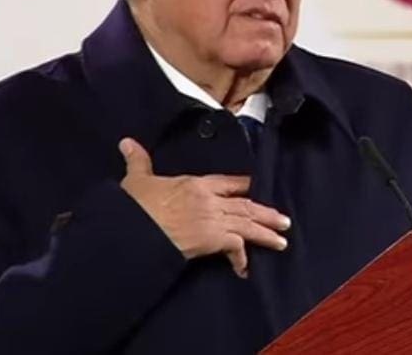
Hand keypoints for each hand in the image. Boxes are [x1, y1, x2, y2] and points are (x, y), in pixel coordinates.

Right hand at [118, 138, 290, 278]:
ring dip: (266, 233)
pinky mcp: (212, 240)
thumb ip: (138, 161)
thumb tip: (126, 142)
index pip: (227, 182)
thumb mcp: (137, 179)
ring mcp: (214, 220)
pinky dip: (242, 258)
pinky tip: (246, 269)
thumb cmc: (136, 204)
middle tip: (284, 221)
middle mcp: (210, 200)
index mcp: (196, 184)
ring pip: (247, 225)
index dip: (243, 186)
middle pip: (245, 205)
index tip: (254, 188)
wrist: (135, 227)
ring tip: (282, 241)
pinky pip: (235, 247)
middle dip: (265, 214)